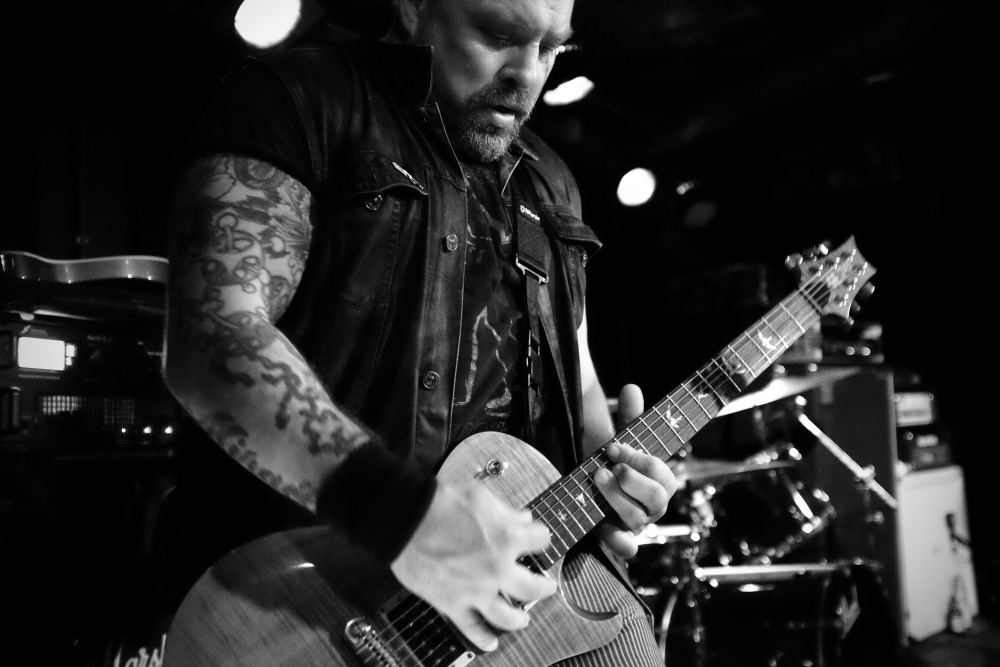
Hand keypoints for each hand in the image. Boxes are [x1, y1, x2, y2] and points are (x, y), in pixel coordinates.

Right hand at [390, 482, 556, 651]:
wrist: (407, 519)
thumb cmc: (441, 503)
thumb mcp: (482, 497)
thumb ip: (506, 512)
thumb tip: (522, 518)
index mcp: (508, 539)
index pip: (540, 540)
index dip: (541, 537)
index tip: (539, 538)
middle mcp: (497, 569)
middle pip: (533, 587)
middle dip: (544, 586)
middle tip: (547, 586)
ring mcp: (476, 590)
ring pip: (508, 616)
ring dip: (519, 618)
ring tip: (523, 618)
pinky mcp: (453, 603)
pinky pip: (471, 627)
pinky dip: (482, 638)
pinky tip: (491, 643)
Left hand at [593, 384, 677, 558]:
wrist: (592, 482)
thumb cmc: (614, 459)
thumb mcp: (621, 436)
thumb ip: (629, 416)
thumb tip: (631, 388)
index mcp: (660, 479)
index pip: (660, 471)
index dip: (637, 459)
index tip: (612, 446)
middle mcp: (654, 504)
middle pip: (655, 498)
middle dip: (631, 480)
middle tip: (608, 467)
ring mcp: (637, 523)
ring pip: (637, 519)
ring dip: (616, 500)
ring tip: (597, 480)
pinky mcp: (618, 537)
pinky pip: (627, 548)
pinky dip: (619, 543)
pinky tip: (605, 532)